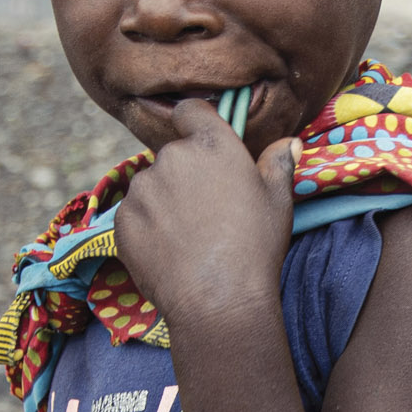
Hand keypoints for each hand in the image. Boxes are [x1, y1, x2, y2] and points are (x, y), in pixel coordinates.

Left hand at [115, 100, 298, 327]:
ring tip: (187, 237)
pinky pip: (133, 215)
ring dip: (163, 201)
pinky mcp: (123, 220)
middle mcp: (171, 158)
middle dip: (185, 175)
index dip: (195, 123)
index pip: (190, 110)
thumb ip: (278, 164)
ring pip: (150, 186)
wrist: (218, 301)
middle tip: (205, 211)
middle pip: (172, 155)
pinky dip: (146, 228)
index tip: (201, 144)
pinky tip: (169, 251)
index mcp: (211, 145)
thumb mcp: (278, 202)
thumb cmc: (255, 248)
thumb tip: (289, 143)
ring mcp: (142, 189)